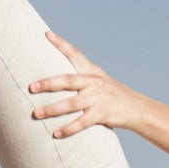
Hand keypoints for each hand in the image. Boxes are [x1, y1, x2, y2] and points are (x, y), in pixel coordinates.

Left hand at [30, 31, 148, 137]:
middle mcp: (93, 82)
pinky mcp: (101, 114)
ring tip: (36, 113)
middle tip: (32, 87)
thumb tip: (55, 77)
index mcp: (91, 71)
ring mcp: (97, 98)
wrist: (136, 108)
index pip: (75, 53)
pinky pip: (81, 122)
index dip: (61, 43)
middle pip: (68, 80)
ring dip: (52, 109)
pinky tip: (56, 134)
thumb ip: (81, 77)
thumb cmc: (112, 94)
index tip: (46, 34)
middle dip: (48, 83)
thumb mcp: (99, 80)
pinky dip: (68, 129)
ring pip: (71, 104)